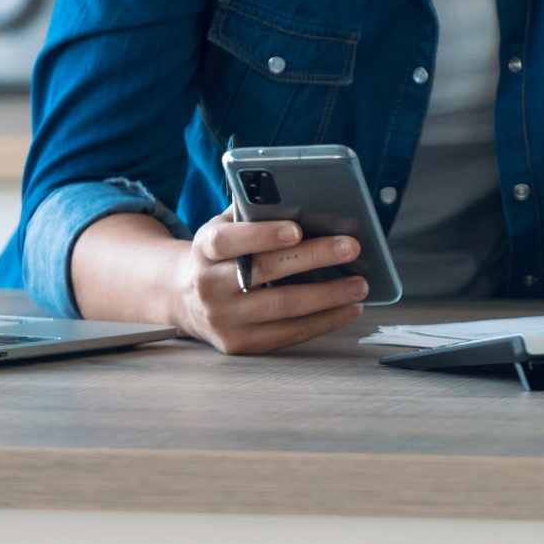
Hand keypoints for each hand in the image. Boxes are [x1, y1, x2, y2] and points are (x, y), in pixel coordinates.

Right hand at [164, 209, 368, 354]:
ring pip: (282, 308)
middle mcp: (208, 286)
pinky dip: (323, 322)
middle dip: (313, 258)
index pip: (228, 241)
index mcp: (204, 250)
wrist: (184, 298)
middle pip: (264, 273)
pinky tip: (347, 309)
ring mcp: (222, 319)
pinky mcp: (238, 344)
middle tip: (351, 248)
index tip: (297, 229)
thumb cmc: (220, 255)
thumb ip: (252, 213)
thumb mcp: (223, 228)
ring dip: (327, 296)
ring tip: (359, 285)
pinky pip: (287, 334)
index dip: (262, 235)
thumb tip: (301, 199)